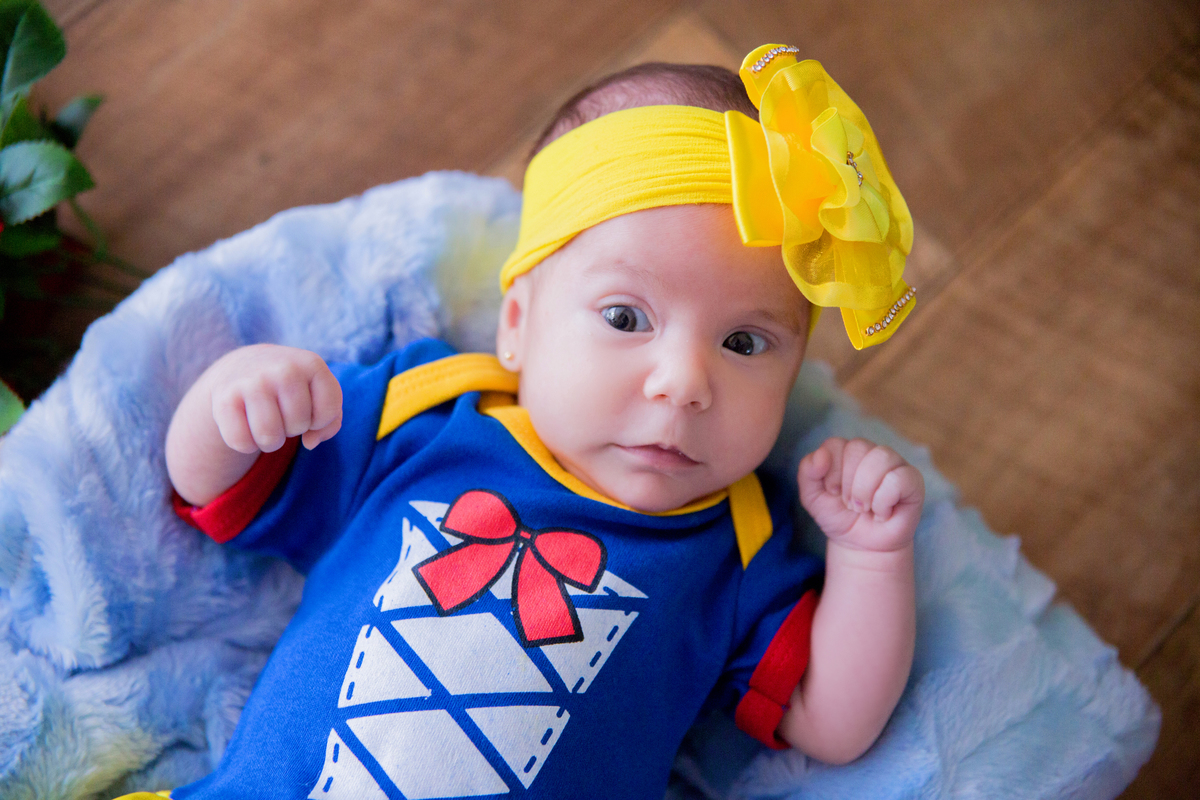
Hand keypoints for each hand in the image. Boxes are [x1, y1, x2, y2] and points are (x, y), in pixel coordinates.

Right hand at [206, 344, 342, 452]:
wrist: (242, 366)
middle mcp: (283, 368)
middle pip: (298, 425)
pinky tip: (246, 425)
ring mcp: (252, 382)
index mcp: (312, 363)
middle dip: (293, 428)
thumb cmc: (291, 387)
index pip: (326, 414)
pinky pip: (241, 442)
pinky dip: (246, 444)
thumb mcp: (318, 393)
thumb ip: (330, 421)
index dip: (319, 421)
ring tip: (268, 421)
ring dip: (271, 440)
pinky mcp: (224, 399)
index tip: (309, 406)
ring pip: (270, 438)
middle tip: (283, 411)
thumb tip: (310, 442)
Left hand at [798, 437, 923, 552]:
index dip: (831, 472)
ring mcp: (895, 463)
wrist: (861, 547)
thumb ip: (807, 472)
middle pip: (858, 447)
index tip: (833, 492)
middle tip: (850, 504)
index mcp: (846, 451)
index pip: (835, 444)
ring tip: (864, 508)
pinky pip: (897, 479)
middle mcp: (872, 452)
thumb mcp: (812, 498)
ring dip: (865, 491)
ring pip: (880, 458)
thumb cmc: (839, 517)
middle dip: (848, 484)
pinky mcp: (913, 480)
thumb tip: (821, 454)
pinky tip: (882, 512)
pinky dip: (883, 501)